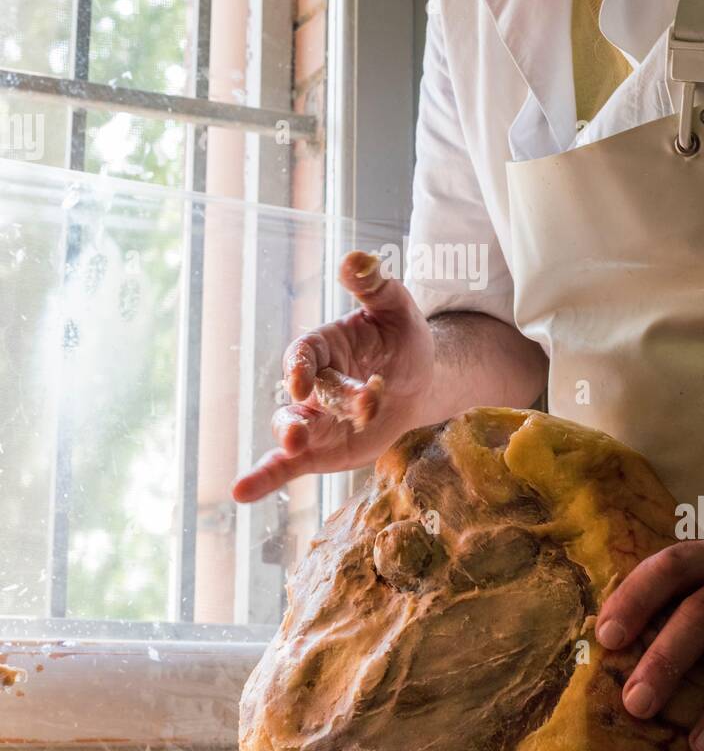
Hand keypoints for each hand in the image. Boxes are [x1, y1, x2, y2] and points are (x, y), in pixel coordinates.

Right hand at [232, 251, 434, 502]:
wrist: (417, 381)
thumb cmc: (402, 337)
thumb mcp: (396, 307)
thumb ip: (375, 284)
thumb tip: (358, 258)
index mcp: (323, 347)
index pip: (303, 354)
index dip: (300, 368)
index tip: (303, 381)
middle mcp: (311, 384)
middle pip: (307, 396)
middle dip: (329, 404)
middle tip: (362, 406)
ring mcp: (312, 418)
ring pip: (290, 428)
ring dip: (288, 438)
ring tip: (293, 446)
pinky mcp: (318, 449)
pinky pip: (286, 465)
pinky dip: (264, 477)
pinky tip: (240, 492)